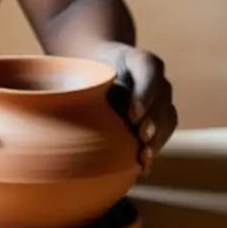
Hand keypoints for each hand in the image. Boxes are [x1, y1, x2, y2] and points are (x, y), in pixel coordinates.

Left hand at [95, 43, 177, 174]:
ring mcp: (161, 99)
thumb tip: (59, 103)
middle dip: (154, 119)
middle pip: (162, 97)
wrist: (99, 71)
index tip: (133, 115)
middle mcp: (155, 79)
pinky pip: (163, 133)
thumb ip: (83, 83)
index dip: (144, 93)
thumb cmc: (88, 72)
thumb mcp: (83, 68)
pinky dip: (154, 150)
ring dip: (158, 137)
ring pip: (168, 117)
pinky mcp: (158, 119)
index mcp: (139, 60)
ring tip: (144, 156)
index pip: (148, 69)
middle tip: (142, 137)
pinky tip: (143, 167)